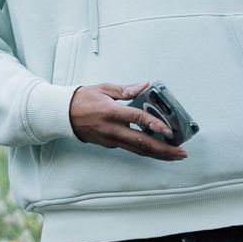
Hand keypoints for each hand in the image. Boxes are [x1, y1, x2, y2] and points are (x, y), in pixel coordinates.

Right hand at [68, 83, 187, 159]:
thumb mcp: (103, 89)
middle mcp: (112, 129)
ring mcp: (110, 139)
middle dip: (164, 149)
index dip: (155, 124)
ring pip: (138, 150)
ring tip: (174, 156)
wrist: (62, 114)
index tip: (170, 131)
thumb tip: (145, 85)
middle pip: (142, 142)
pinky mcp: (109, 144)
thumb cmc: (82, 99)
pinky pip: (130, 148)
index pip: (137, 118)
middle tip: (180, 152)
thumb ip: (126, 90)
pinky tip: (156, 150)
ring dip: (158, 154)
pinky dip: (145, 151)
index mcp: (111, 112)